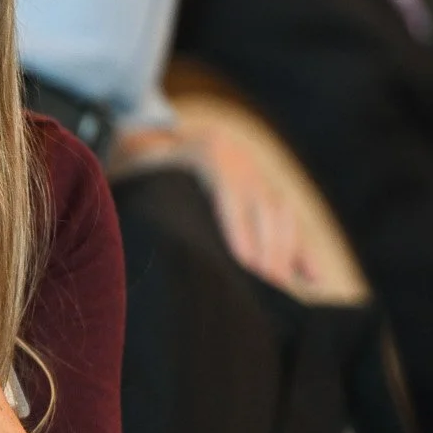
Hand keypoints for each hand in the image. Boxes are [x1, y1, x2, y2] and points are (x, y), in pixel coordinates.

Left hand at [114, 123, 315, 291]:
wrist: (156, 137)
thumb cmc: (137, 169)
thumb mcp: (132, 174)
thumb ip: (132, 199)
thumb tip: (120, 243)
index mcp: (208, 153)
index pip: (231, 197)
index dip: (240, 233)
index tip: (246, 269)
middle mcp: (241, 160)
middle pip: (264, 210)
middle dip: (267, 254)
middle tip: (266, 294)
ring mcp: (259, 173)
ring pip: (282, 216)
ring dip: (286, 256)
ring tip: (282, 295)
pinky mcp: (269, 190)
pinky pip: (291, 223)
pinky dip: (302, 251)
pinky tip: (312, 280)